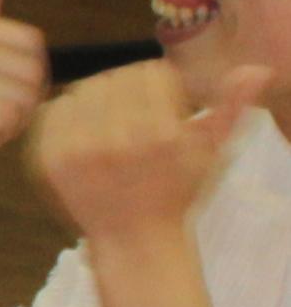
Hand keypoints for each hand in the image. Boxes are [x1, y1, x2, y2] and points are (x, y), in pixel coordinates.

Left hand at [32, 54, 273, 245]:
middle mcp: (120, 140)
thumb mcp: (211, 151)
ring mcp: (81, 150)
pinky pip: (52, 110)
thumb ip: (231, 107)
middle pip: (114, 77)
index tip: (163, 102)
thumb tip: (255, 68)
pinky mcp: (52, 159)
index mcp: (162, 135)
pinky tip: (86, 129)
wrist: (135, 237)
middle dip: (128, 88)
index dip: (159, 83)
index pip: (150, 72)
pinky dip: (68, 113)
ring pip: (83, 89)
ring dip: (98, 98)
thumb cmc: (178, 190)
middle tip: (135, 109)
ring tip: (112, 120)